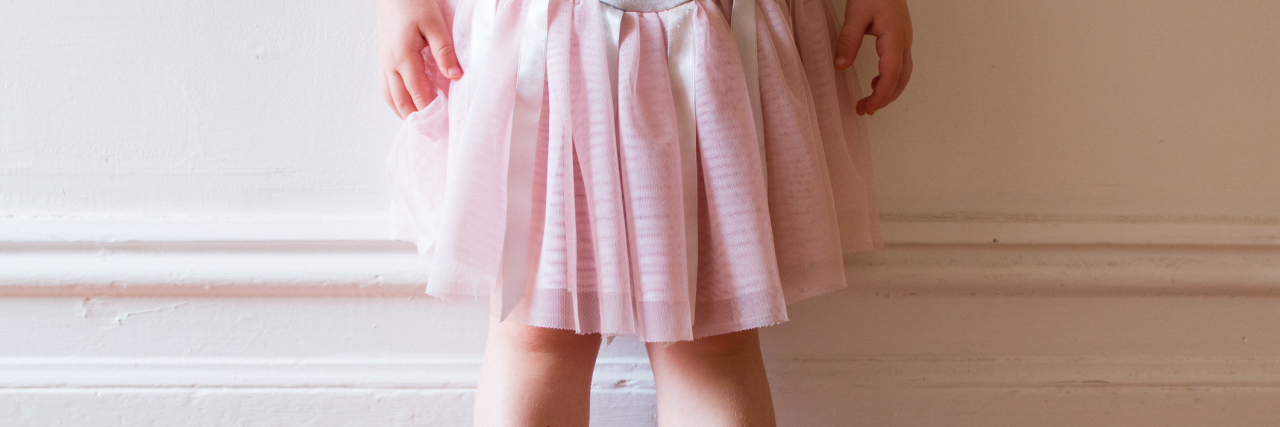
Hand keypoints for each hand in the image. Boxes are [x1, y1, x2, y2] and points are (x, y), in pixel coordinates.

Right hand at [376, 0, 462, 118]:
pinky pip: (386, 87)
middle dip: (416, 117)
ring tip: (419, 123)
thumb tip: (455, 77)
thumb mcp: (435, 25)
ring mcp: (383, 62)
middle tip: (432, 132)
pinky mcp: (383, 59)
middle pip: (401, 101)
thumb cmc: (414, 3)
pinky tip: (407, 104)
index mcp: (403, 58)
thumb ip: (444, 52)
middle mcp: (389, 64)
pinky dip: (396, 101)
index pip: (418, 93)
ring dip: (404, 112)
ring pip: (390, 97)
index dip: (430, 110)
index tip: (443, 124)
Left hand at [833, 0, 912, 115]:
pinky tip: (875, 82)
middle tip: (864, 110)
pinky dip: (890, 79)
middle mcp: (904, 42)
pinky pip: (900, 65)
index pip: (891, 74)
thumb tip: (840, 65)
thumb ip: (848, 40)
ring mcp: (904, 41)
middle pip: (901, 79)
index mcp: (894, 38)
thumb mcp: (855, 14)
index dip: (881, 95)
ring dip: (888, 91)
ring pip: (903, 74)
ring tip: (869, 102)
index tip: (868, 108)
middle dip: (884, 98)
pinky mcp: (900, 39)